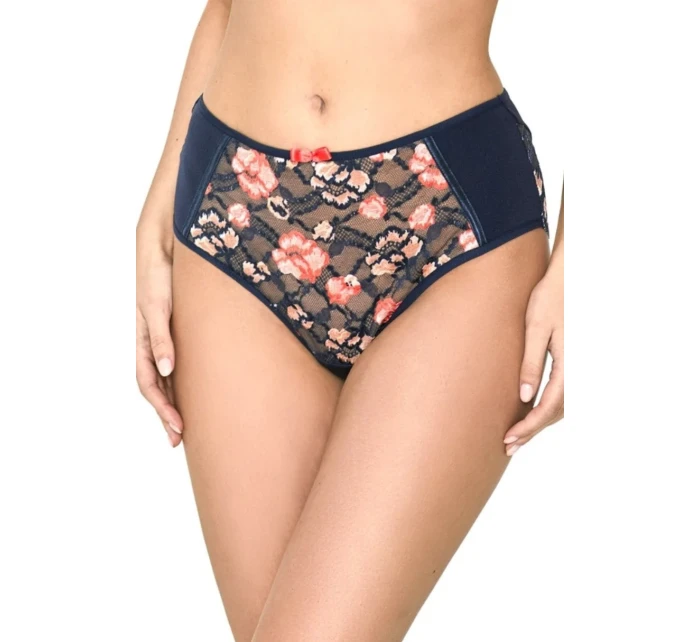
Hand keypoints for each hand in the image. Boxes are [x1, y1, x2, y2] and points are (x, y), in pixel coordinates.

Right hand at [136, 227, 182, 446]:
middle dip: (166, 414)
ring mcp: (167, 336)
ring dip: (174, 400)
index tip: (178, 430)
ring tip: (188, 424)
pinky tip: (198, 389)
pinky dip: (185, 379)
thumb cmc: (159, 274)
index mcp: (144, 340)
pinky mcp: (181, 327)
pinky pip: (181, 360)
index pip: (148, 383)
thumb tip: (166, 371)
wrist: (167, 244)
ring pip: (167, 377)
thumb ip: (160, 337)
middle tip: (180, 440)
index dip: (161, 408)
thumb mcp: (158, 307)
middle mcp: (154, 342)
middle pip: (156, 387)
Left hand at [503, 260, 563, 454]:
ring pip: (561, 405)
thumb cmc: (549, 298)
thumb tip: (524, 397)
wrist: (569, 280)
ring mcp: (578, 367)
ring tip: (516, 435)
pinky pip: (562, 393)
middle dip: (532, 431)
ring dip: (540, 422)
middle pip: (557, 411)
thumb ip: (531, 363)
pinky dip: (546, 408)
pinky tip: (529, 412)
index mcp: (569, 363)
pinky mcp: (573, 363)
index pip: (549, 405)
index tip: (509, 438)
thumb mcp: (535, 329)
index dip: (529, 426)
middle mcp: (578, 369)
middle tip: (508, 446)